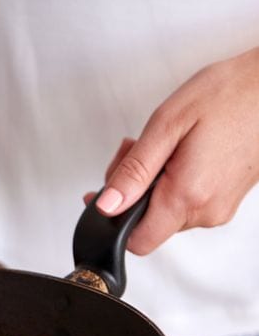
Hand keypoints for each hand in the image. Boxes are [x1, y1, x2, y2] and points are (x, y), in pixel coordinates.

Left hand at [87, 47, 258, 254]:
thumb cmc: (229, 95)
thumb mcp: (167, 126)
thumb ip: (133, 171)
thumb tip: (107, 205)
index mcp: (187, 196)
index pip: (137, 241)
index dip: (114, 221)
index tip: (106, 195)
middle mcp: (206, 211)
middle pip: (148, 224)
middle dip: (131, 192)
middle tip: (134, 152)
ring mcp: (219, 208)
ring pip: (165, 213)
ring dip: (151, 184)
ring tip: (163, 146)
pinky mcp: (226, 200)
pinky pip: (186, 203)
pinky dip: (171, 182)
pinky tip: (177, 153)